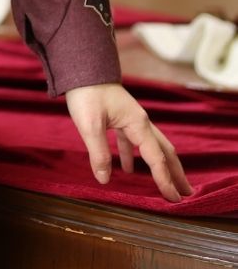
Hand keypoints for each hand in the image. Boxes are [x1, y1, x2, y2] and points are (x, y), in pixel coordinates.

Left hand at [64, 82, 193, 202]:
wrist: (82, 68)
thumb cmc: (87, 94)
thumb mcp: (90, 125)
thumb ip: (99, 153)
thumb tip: (104, 179)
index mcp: (138, 124)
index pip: (156, 158)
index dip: (165, 180)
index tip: (174, 199)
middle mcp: (140, 122)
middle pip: (164, 151)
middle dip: (175, 173)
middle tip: (186, 194)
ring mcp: (131, 119)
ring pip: (151, 147)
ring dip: (159, 166)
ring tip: (165, 185)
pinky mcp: (120, 118)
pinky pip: (132, 141)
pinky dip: (134, 156)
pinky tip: (127, 169)